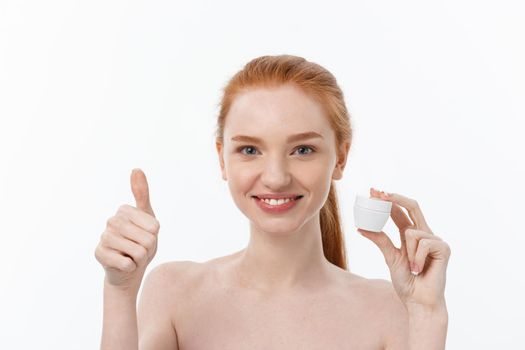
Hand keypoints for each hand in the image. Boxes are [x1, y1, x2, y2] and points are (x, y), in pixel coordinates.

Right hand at [94, 168, 159, 293]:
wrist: (129, 269)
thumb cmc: (141, 242)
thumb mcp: (148, 218)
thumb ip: (142, 194)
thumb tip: (136, 168)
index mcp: (124, 210)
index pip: (153, 226)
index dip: (154, 236)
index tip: (145, 236)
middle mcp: (111, 221)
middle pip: (147, 239)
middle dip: (148, 249)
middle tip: (139, 250)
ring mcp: (103, 237)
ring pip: (138, 252)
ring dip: (139, 259)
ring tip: (131, 256)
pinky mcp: (98, 253)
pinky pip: (127, 263)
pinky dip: (130, 267)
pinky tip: (123, 264)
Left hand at [358, 188, 450, 311]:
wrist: (418, 300)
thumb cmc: (406, 281)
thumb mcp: (390, 257)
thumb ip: (380, 240)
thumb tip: (360, 227)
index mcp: (410, 234)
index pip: (399, 211)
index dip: (388, 200)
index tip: (373, 191)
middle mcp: (423, 233)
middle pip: (412, 207)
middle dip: (395, 198)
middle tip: (380, 193)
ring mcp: (435, 240)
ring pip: (411, 231)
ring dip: (407, 252)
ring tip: (412, 267)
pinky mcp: (444, 248)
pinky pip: (423, 243)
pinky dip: (417, 258)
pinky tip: (420, 269)